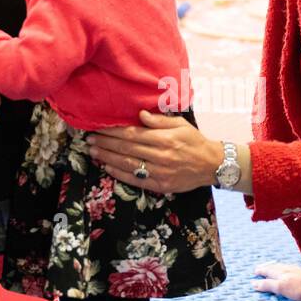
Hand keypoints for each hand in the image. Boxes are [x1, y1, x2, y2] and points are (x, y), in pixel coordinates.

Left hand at [86, 110, 222, 193]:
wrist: (211, 165)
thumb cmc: (195, 141)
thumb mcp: (181, 124)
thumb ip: (159, 120)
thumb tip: (140, 115)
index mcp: (164, 139)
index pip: (132, 134)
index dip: (113, 131)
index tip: (99, 128)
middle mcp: (160, 155)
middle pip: (126, 148)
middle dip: (106, 143)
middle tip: (89, 139)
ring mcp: (160, 172)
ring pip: (128, 164)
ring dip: (108, 157)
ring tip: (93, 152)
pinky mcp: (160, 185)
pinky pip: (136, 179)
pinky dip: (120, 173)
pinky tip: (107, 167)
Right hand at [252, 262, 300, 300]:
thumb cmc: (300, 288)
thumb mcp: (280, 287)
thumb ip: (267, 285)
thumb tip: (254, 283)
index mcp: (281, 272)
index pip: (268, 271)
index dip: (261, 271)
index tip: (255, 271)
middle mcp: (288, 270)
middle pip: (274, 267)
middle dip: (267, 268)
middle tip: (260, 268)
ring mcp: (296, 271)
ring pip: (282, 267)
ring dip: (275, 267)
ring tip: (272, 267)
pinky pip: (290, 269)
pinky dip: (284, 269)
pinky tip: (288, 270)